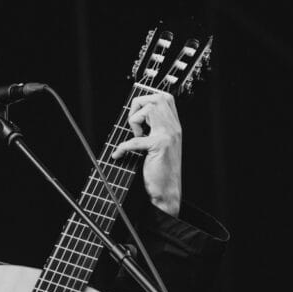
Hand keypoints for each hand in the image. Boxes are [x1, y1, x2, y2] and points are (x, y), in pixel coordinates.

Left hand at [111, 90, 181, 215]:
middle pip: (156, 98)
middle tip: (134, 126)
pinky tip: (118, 155)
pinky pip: (135, 139)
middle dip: (138, 107)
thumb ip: (152, 129)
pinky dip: (122, 147)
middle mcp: (173, 128)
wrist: (168, 193)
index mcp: (174, 126)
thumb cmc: (160, 172)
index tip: (136, 117)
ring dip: (135, 121)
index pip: (164, 98)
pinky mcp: (160, 146)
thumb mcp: (158, 145)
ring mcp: (168, 135)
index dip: (146, 101)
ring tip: (136, 138)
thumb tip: (133, 116)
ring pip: (149, 110)